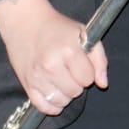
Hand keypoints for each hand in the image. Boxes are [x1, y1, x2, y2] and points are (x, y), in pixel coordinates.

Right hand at [0, 0, 108, 115]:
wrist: (25, 22)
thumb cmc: (57, 27)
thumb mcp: (84, 34)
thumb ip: (99, 59)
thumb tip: (103, 84)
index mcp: (68, 52)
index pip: (88, 79)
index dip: (87, 72)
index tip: (80, 63)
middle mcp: (51, 66)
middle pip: (75, 91)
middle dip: (77, 82)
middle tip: (69, 69)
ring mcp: (37, 77)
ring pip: (61, 101)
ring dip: (65, 93)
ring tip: (61, 79)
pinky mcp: (26, 84)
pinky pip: (43, 107)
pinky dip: (52, 105)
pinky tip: (54, 93)